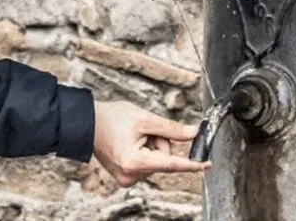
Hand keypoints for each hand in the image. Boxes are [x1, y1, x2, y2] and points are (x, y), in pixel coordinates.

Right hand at [93, 100, 209, 186]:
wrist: (88, 124)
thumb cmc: (112, 118)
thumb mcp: (145, 119)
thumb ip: (172, 129)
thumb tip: (194, 133)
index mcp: (134, 162)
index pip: (171, 165)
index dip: (192, 164)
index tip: (207, 165)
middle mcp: (131, 175)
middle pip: (163, 160)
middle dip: (160, 143)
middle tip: (144, 130)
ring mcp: (127, 178)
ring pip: (157, 162)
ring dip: (152, 146)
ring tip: (134, 135)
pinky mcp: (125, 176)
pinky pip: (147, 164)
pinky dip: (145, 152)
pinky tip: (131, 142)